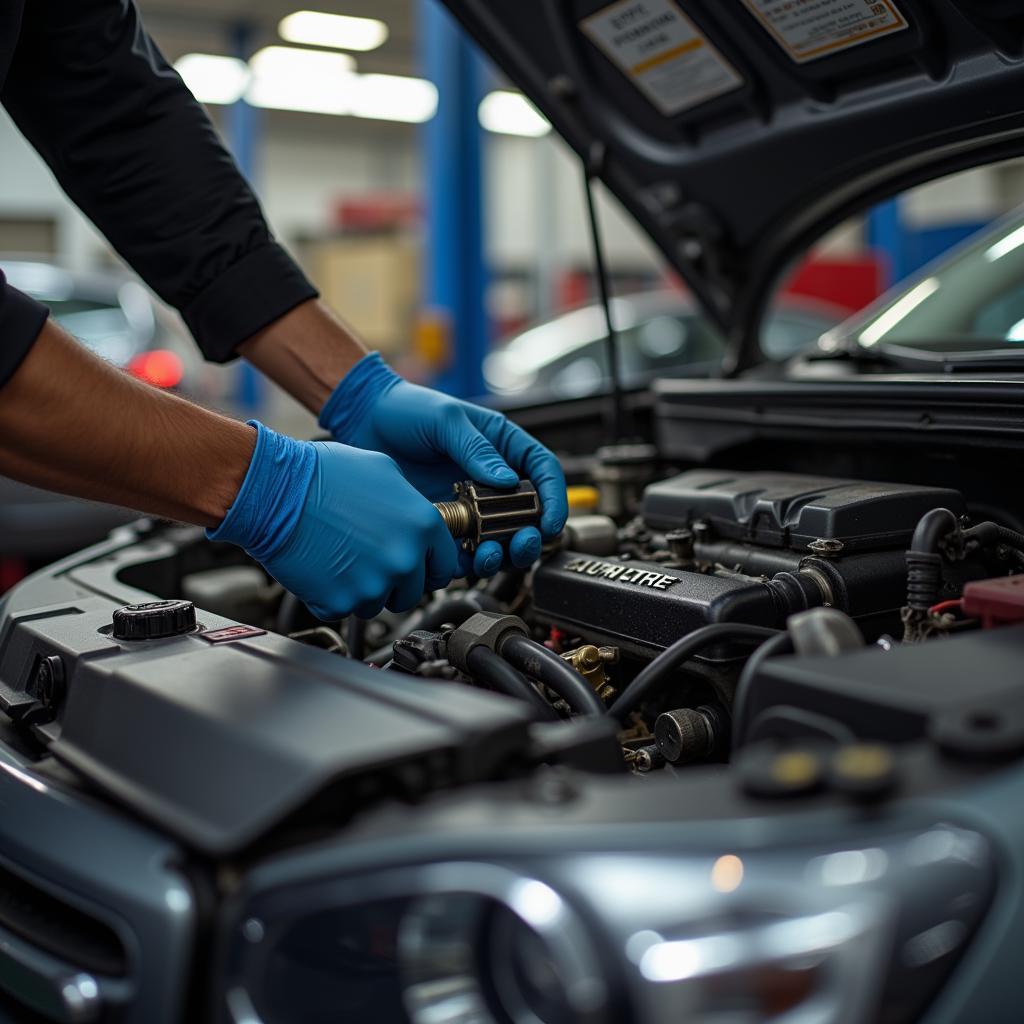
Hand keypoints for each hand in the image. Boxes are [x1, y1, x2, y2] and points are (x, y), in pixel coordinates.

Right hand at [208, 422, 458, 618]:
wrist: (274, 492)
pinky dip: (335, 597)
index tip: (420, 567)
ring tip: (344, 560)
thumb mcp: (383, 470)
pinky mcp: (340, 602)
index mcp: (422, 526)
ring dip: (366, 590)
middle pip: (414, 592)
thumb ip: (410, 502)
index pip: (445, 566)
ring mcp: (373, 584)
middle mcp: (403, 559)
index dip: (430, 566)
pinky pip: (346, 610)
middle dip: (397, 582)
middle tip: (371, 561)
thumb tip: (418, 519)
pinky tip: (325, 568)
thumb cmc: (321, 475)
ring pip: (380, 604)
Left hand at [319, 353, 567, 575]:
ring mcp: (470, 505)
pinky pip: (464, 552)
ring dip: (502, 554)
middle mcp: (491, 479)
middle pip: (528, 516)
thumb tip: (507, 482)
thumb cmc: (406, 409)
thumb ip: (476, 449)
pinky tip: (462, 559)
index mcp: (502, 447)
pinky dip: (468, 562)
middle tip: (523, 544)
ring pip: (500, 539)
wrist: (361, 421)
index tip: (551, 522)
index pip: (542, 472)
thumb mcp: (445, 419)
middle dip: (531, 535)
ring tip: (488, 554)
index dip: (555, 498)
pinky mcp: (445, 525)